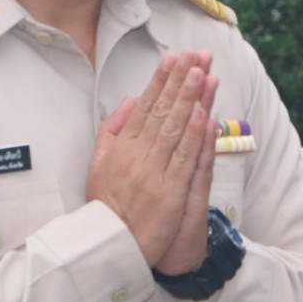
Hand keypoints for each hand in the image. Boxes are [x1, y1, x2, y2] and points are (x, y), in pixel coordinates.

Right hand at [86, 54, 211, 266]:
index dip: (160, 81)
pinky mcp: (171, 192)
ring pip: (175, 130)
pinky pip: (184, 159)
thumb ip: (111, 131)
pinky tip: (204, 115)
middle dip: (179, 82)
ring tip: (202, 74)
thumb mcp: (97, 164)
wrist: (110, 245)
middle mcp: (138, 155)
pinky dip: (195, 136)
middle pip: (162, 112)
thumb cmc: (106, 205)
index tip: (173, 59)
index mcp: (121, 147)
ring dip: (190, 100)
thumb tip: (129, 101)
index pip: (145, 107)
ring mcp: (155, 173)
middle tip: (194, 57)